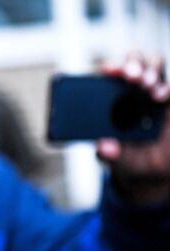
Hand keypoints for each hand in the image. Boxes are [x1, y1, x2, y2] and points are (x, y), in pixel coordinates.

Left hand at [97, 55, 169, 204]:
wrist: (154, 170)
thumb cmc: (129, 160)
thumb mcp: (117, 161)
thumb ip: (109, 154)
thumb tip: (104, 146)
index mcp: (109, 100)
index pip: (108, 74)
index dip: (110, 68)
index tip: (112, 71)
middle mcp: (131, 91)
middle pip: (131, 62)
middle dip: (132, 63)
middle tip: (132, 77)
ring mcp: (153, 92)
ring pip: (153, 64)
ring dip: (150, 69)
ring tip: (147, 86)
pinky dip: (167, 85)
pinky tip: (161, 95)